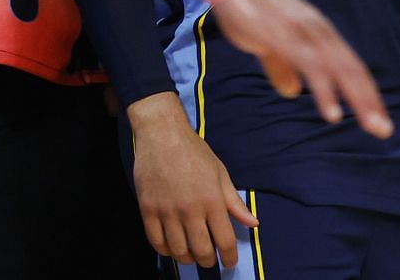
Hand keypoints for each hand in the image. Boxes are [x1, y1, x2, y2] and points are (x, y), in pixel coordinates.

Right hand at [128, 92, 256, 267]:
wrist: (163, 137)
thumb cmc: (195, 153)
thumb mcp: (221, 174)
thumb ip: (235, 202)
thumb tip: (252, 223)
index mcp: (212, 200)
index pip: (224, 240)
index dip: (229, 256)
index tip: (230, 262)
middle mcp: (190, 209)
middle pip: (201, 250)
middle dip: (208, 261)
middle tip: (210, 261)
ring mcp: (167, 211)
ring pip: (178, 250)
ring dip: (187, 258)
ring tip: (192, 256)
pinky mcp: (147, 210)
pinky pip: (156, 242)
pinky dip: (166, 251)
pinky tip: (173, 249)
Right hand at [207, 0, 391, 137]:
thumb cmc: (251, 10)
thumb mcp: (269, 43)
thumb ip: (282, 67)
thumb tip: (292, 92)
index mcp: (320, 33)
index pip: (351, 66)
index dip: (366, 91)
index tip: (378, 116)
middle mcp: (321, 33)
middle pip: (353, 71)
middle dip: (370, 102)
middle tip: (385, 131)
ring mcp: (306, 36)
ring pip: (341, 72)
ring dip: (359, 101)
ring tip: (373, 127)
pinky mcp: (288, 40)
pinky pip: (312, 69)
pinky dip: (325, 91)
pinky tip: (333, 113)